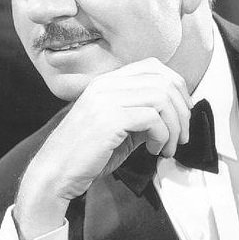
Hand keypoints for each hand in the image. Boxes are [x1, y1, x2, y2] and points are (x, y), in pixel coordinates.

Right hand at [15, 59, 192, 238]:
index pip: (153, 66)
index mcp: (106, 83)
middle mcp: (106, 85)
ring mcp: (106, 99)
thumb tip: (174, 116)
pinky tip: (154, 151)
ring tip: (168, 147)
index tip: (181, 114)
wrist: (56, 173)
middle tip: (182, 137)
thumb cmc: (87, 156)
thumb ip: (142, 116)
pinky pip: (152, 118)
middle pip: (163, 81)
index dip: (176, 87)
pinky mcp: (109, 119)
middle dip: (182, 111)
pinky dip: (162, 136)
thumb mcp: (119, 129)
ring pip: (162, 98)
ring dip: (175, 127)